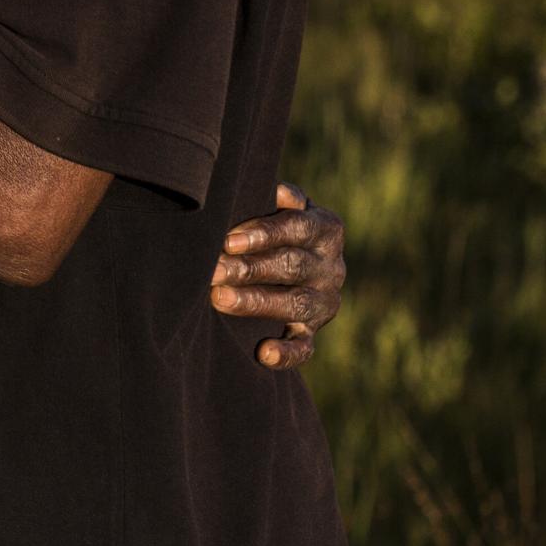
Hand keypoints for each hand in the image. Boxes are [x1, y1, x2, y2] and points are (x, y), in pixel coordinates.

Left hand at [210, 183, 345, 368]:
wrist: (292, 257)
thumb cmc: (274, 222)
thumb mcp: (282, 205)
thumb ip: (281, 198)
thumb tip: (278, 191)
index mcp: (326, 229)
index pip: (297, 228)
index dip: (264, 233)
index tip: (229, 240)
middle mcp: (332, 267)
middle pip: (291, 266)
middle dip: (249, 268)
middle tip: (213, 270)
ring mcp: (324, 302)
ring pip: (294, 304)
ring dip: (256, 302)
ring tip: (220, 299)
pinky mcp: (312, 331)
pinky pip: (305, 346)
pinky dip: (287, 353)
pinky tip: (264, 354)